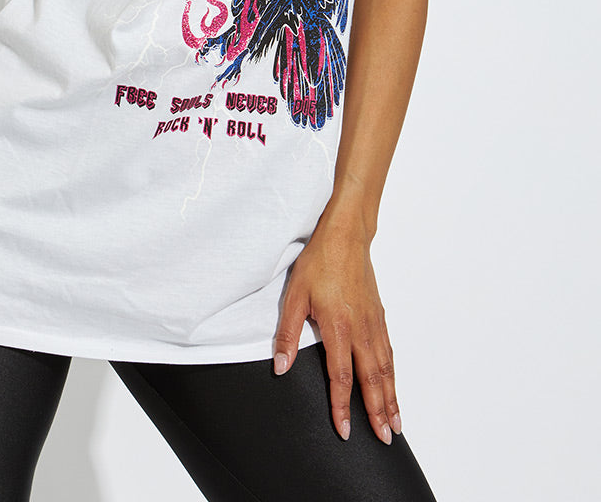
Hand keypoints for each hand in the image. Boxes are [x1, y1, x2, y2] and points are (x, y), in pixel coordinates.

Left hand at [272, 216, 400, 444]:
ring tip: (395, 425)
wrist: (345, 235)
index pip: (342, 378)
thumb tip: (280, 367)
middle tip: (385, 440)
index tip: (344, 431)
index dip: (343, 407)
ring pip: (385, 369)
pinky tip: (392, 386)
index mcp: (339, 328)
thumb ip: (288, 335)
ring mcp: (374, 323)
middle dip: (378, 413)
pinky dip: (393, 375)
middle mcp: (361, 330)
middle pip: (372, 380)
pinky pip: (389, 352)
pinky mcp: (379, 315)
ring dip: (390, 399)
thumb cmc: (319, 262)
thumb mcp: (294, 296)